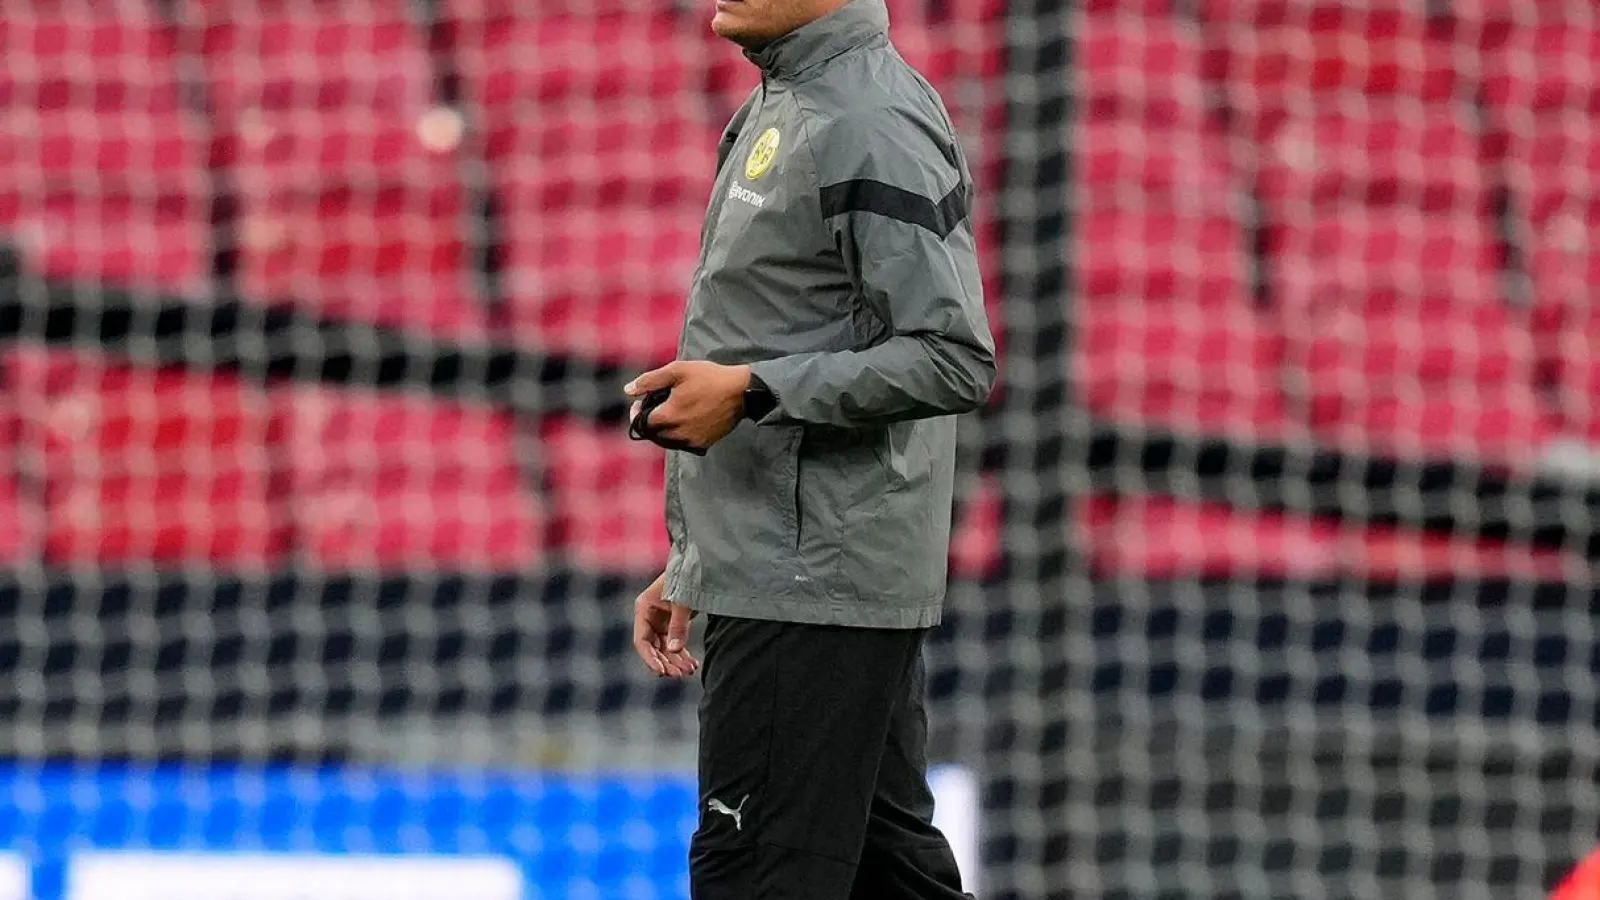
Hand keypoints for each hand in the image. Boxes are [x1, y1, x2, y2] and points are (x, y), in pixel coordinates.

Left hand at [625, 361, 751, 451]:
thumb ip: (650, 381)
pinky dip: (678, 435)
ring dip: (663, 430)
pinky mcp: (703, 444)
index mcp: (668, 416)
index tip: (641, 403)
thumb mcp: (677, 370)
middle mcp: (677, 433)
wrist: (741, 392)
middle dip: (650, 421)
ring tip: (670, 413)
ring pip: (667, 441)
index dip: (637, 413)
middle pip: (653, 434)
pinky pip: (683, 444)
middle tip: (655, 406)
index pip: (641, 422)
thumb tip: (628, 390)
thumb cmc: (709, 378)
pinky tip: (684, 421)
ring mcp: (691, 441)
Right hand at [632, 572, 698, 677]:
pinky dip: (682, 654)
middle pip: (652, 648)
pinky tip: (692, 665)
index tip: (662, 672)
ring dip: (676, 661)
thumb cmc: (688, 577)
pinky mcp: (674, 622)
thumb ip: (679, 626)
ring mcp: (661, 620)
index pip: (641, 641)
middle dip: (666, 662)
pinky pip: (674, 643)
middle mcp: (649, 616)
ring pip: (664, 648)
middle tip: (681, 674)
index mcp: (644, 608)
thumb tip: (674, 650)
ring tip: (690, 671)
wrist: (701, 563)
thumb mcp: (684, 602)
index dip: (650, 659)